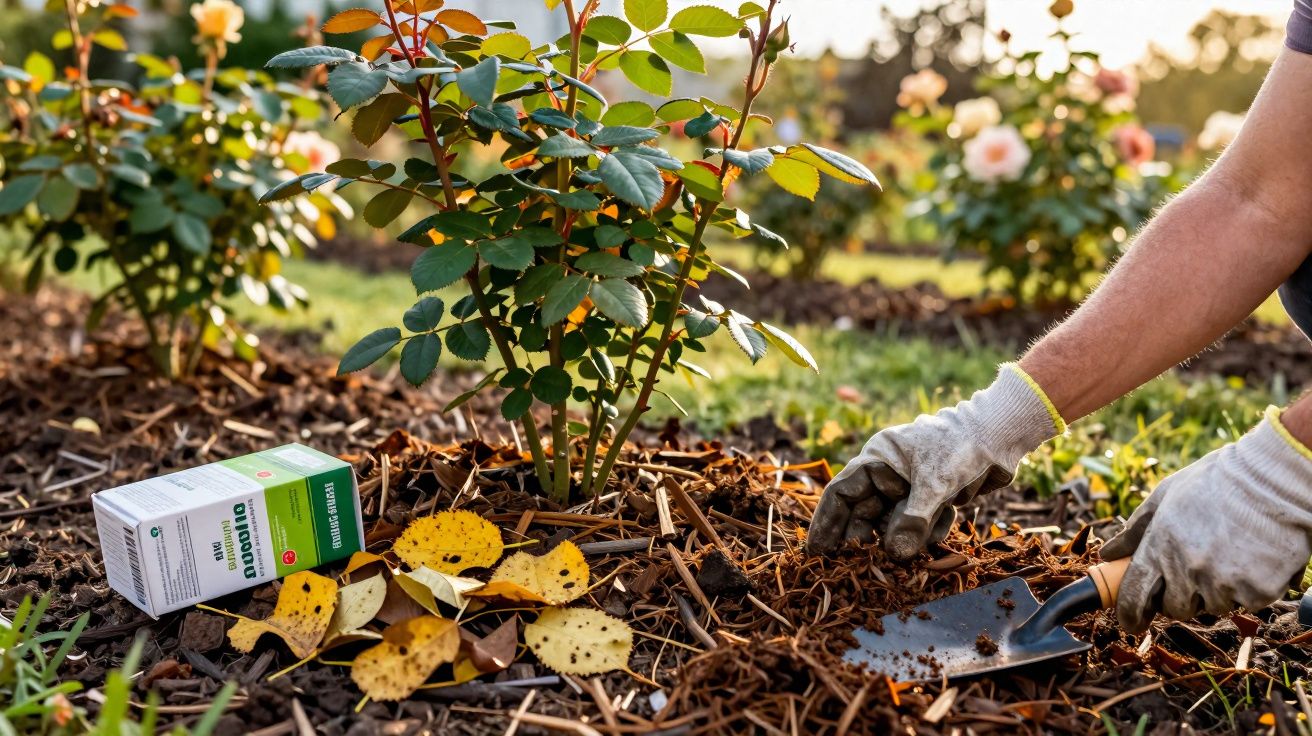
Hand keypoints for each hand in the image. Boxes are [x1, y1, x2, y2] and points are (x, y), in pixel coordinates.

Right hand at [806, 364, 1062, 559]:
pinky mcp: (929, 498)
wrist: (1002, 435)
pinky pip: (918, 525)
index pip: (841, 494)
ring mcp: (907, 487)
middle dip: (869, 539)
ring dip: (905, 537)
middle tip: (865, 567)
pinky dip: (930, 531)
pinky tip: (947, 520)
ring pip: (893, 523)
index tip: (818, 553)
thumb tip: (893, 554)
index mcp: (877, 459)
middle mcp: (886, 473)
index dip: (827, 524)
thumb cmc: (962, 447)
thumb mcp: (935, 485)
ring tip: (918, 543)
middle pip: (864, 514)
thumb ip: (913, 521)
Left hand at [1100, 408, 1311, 632]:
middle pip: (1175, 608)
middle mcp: (1189, 570)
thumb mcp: (1165, 496)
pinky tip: (1252, 557)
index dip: (1129, 614)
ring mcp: (1224, 584)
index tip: (1130, 622)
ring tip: (1227, 553)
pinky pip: (1245, 603)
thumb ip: (1135, 530)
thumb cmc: (1216, 482)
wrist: (1273, 480)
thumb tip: (1108, 554)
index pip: (1134, 596)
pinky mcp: (1258, 592)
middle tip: (1194, 569)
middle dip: (1180, 596)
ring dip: (1215, 590)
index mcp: (1160, 547)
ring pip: (1212, 607)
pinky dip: (1247, 588)